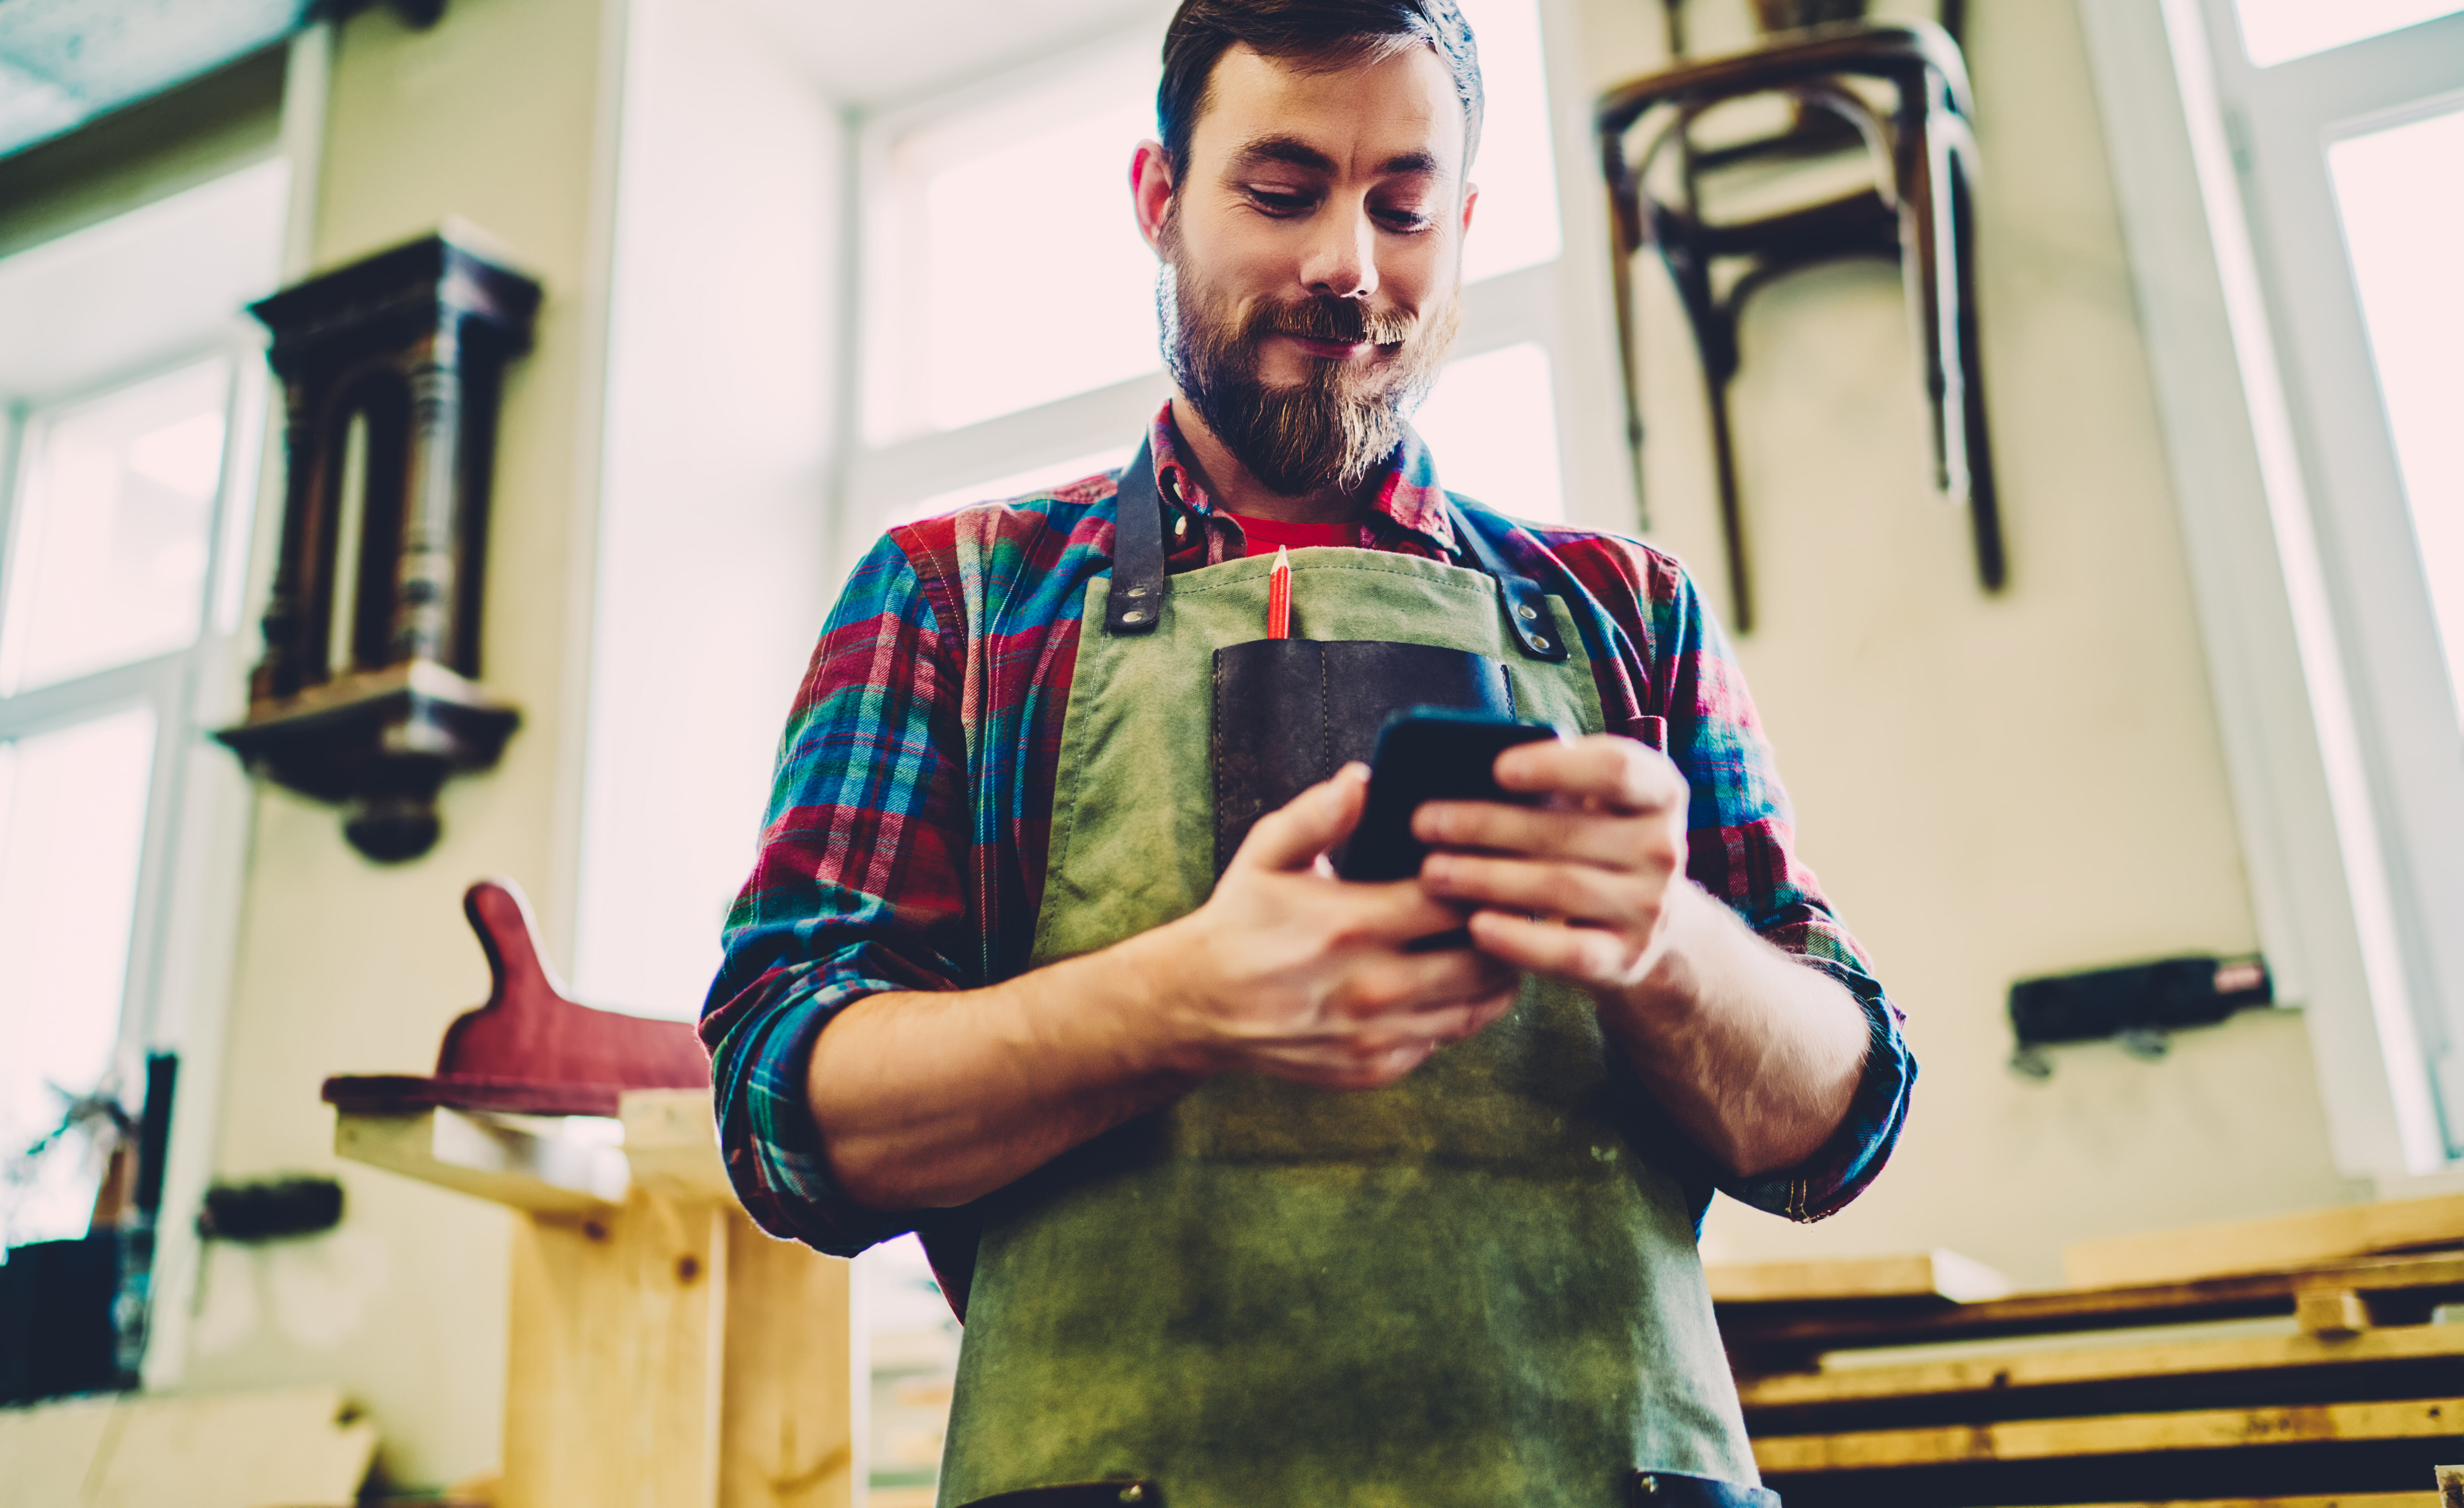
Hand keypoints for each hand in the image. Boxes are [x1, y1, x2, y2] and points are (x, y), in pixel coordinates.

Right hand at [1134, 764, 1522, 1090]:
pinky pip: (1443, 1040)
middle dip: (1504, 931)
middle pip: (1482, 961)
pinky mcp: (1374, 1069)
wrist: (1198, 1004)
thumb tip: (1364, 778)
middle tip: (1513, 907)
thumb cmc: (1241, 919)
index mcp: (1352, 924)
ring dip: (1496, 976)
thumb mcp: (1267, 855)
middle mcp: (1370, 986)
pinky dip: (1459, 1013)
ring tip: (1498, 944)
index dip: (1484, 881)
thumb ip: (1318, 815)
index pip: (1454, 902)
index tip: (1494, 865)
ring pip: (1476, 1009)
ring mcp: (1374, 1035)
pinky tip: (1455, 985)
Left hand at [1411, 733, 1693, 999]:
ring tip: (1430, 872)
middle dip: (1487, 826)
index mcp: (1658, 793)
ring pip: (1560, 888)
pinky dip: (1520, 940)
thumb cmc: (1592, 841)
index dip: (1557, 766)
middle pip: (1568, 832)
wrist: (1645, 921)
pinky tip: (1475, 927)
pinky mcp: (1626, 959)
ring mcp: (1649, 909)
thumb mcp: (1588, 802)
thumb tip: (1456, 770)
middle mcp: (1664, 849)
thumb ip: (1547, 781)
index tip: (1496, 768)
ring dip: (1487, 879)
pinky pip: (1568, 951)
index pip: (1617, 768)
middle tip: (1423, 823)